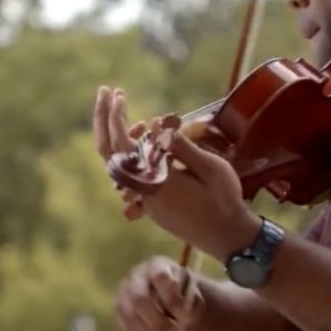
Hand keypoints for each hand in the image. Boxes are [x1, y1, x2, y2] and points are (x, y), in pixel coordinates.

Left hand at [93, 85, 260, 258]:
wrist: (227, 238)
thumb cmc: (224, 201)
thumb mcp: (211, 168)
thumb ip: (183, 148)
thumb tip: (160, 127)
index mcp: (154, 181)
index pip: (122, 145)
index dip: (116, 118)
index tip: (118, 95)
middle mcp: (141, 190)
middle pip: (107, 151)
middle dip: (103, 119)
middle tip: (105, 92)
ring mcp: (142, 197)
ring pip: (118, 161)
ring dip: (119, 134)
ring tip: (129, 110)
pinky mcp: (148, 201)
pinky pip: (130, 170)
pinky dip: (131, 149)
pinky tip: (145, 135)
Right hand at [114, 256, 205, 330]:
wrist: (165, 296)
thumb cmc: (182, 293)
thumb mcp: (191, 293)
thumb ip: (190, 305)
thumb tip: (182, 323)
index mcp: (156, 266)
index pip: (160, 277)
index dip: (172, 298)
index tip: (185, 317)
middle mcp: (134, 279)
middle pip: (139, 300)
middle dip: (158, 322)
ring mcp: (122, 298)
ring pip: (130, 320)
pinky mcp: (118, 318)